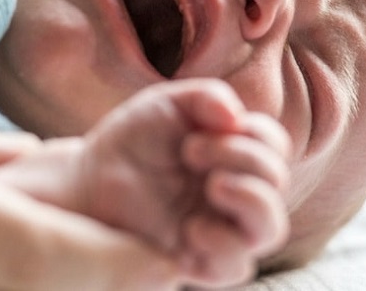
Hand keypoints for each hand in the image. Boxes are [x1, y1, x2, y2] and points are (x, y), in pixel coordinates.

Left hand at [78, 80, 290, 287]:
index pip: (274, 147)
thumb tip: (236, 116)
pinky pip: (236, 266)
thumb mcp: (166, 105)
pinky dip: (223, 243)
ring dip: (251, 200)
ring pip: (270, 230)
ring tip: (213, 185)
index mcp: (234, 156)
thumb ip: (205, 98)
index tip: (205, 128)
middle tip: (191, 151)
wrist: (89, 180)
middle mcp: (236, 194)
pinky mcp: (199, 262)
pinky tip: (192, 226)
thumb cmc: (131, 142)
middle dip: (242, 158)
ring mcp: (220, 229)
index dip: (254, 134)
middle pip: (277, 183)